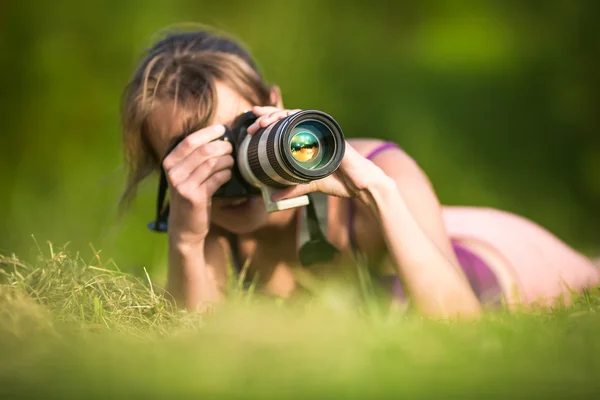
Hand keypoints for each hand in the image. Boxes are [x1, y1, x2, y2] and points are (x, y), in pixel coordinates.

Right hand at [162, 124, 233, 241]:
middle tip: (232, 148)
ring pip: (211, 164)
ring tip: (232, 161)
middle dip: (221, 146)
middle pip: (203, 151)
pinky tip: (228, 174)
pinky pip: (216, 179)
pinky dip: (225, 174)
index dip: (207, 133)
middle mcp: (173, 173)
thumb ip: (195, 157)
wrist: (184, 226)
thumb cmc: (189, 195)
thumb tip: (218, 136)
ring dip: (226, 160)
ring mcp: (183, 186)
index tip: (221, 128)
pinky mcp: (195, 198)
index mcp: (169, 162)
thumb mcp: (185, 174)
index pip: (189, 141)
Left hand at [247, 106, 391, 201]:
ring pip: (297, 115)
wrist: (362, 185)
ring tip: (264, 123)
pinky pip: (313, 123)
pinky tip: (286, 120)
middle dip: (267, 117)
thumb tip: (272, 197)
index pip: (285, 124)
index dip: (268, 121)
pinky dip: (299, 120)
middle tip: (253, 126)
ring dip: (279, 116)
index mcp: (307, 139)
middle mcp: (314, 131)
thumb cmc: (339, 180)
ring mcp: (323, 130)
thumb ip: (292, 189)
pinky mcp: (332, 134)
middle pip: (287, 116)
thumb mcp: (310, 185)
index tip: (252, 126)